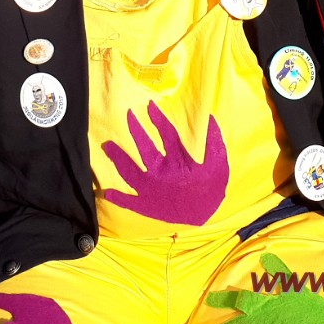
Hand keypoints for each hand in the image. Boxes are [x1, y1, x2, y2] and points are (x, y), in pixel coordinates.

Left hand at [100, 101, 227, 224]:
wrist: (207, 218)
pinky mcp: (146, 205)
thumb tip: (211, 118)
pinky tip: (105, 193)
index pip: (166, 133)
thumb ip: (215, 142)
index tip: (150, 105)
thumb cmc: (211, 189)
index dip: (158, 117)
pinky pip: (129, 202)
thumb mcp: (219, 165)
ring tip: (107, 146)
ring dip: (118, 158)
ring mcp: (151, 190)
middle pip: (144, 147)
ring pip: (129, 171)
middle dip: (136, 129)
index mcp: (178, 162)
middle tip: (129, 115)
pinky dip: (117, 198)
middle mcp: (161, 174)